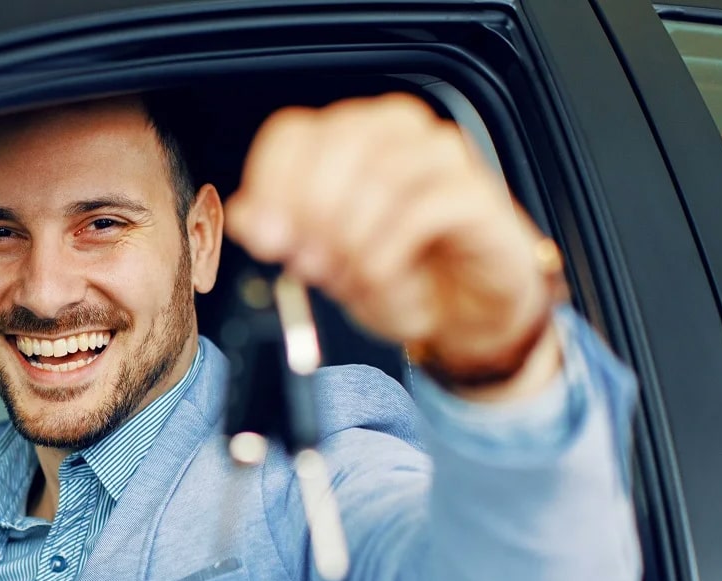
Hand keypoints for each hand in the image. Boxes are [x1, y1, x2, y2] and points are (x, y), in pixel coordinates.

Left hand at [225, 93, 561, 400]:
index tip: (265, 241)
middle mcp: (395, 130)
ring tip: (345, 277)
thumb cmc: (397, 272)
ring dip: (350, 237)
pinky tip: (378, 277)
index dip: (270, 186)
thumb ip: (281, 235)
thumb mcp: (324, 260)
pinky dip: (388, 252)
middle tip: (305, 265)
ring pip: (379, 175)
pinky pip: (421, 211)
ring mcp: (440, 155)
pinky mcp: (475, 193)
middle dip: (311, 213)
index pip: (292, 135)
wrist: (466, 309)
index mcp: (348, 136)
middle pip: (335, 146)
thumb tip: (246, 217)